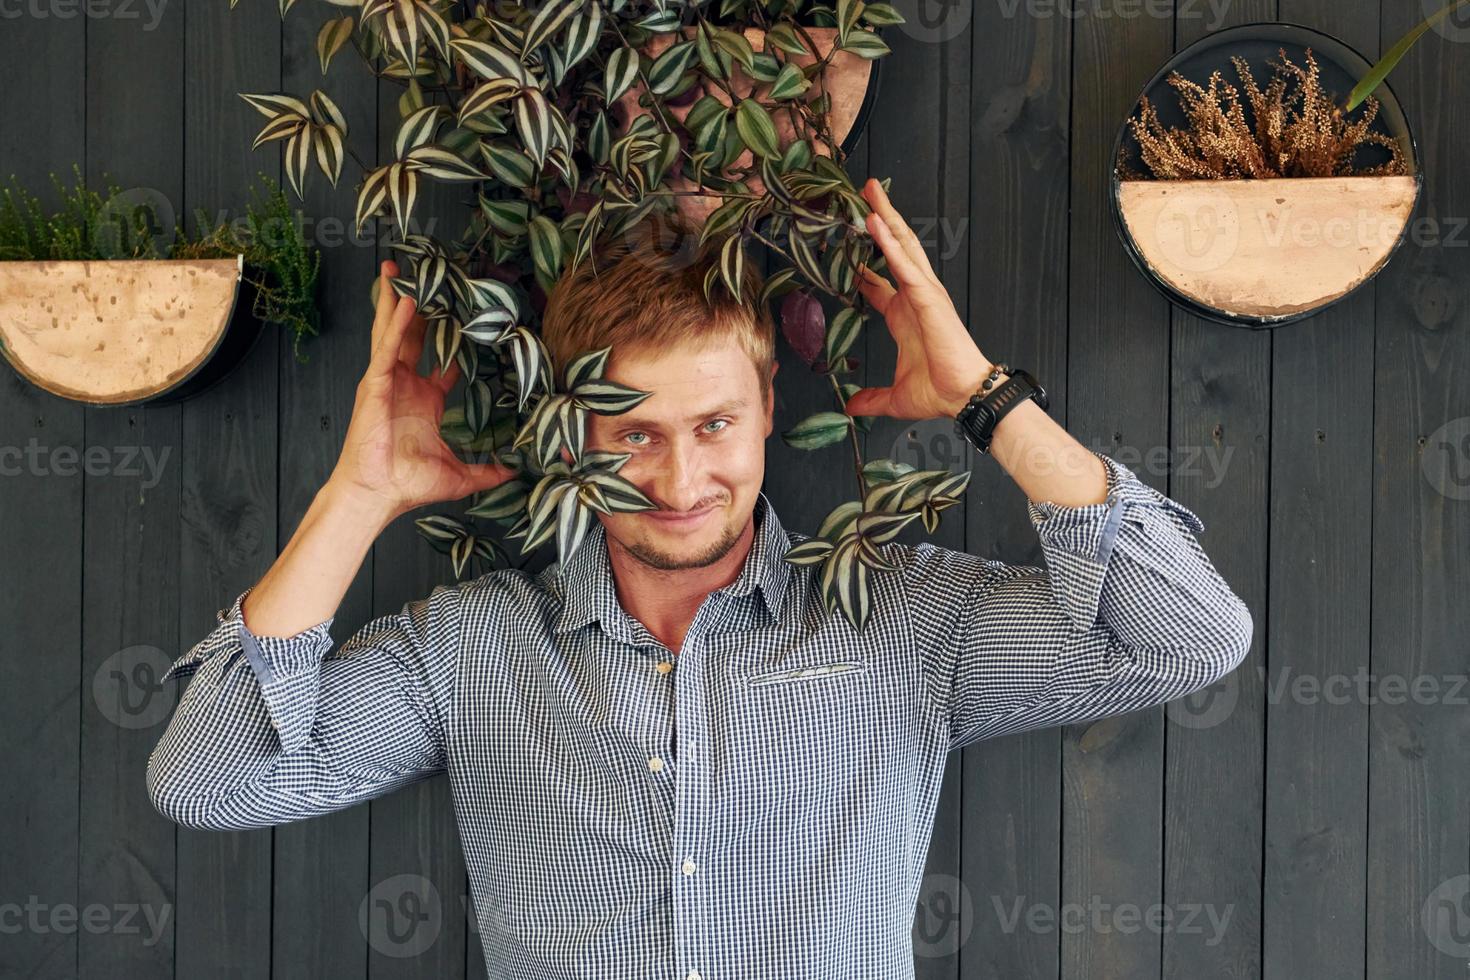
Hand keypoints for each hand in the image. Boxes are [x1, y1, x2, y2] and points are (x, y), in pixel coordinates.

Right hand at [327, 260, 517, 521]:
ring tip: (399, 269)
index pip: (443, 359)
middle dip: (418, 304)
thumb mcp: (460, 475)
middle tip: (426, 275)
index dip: (454, 337)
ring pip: (392, 330)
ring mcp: (387, 381)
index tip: (466, 313)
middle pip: (412, 334)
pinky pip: (387, 347)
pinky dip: (396, 324)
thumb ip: (489, 471)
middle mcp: (405, 385)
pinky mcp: (375, 384)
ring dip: (396, 299)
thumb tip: (516, 472)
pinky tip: (407, 302)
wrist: (378, 495)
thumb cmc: (408, 484)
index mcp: (425, 400)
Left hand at [842, 178, 994, 420]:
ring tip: (869, 192)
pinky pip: (906, 265)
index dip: (860, 263)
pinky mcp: (929, 298)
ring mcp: (923, 293)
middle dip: (879, 219)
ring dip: (886, 217)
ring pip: (903, 245)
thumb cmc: (939, 391)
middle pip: (894, 248)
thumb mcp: (894, 397)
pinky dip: (890, 243)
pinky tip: (876, 223)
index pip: (877, 281)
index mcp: (904, 314)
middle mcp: (914, 297)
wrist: (964, 397)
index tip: (841, 249)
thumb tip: (850, 408)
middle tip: (862, 195)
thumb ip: (871, 399)